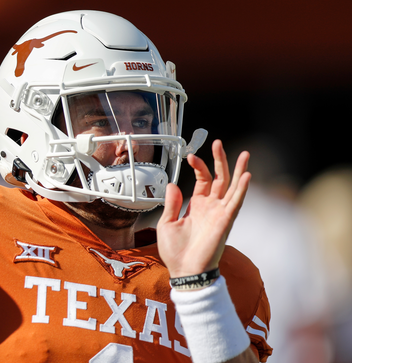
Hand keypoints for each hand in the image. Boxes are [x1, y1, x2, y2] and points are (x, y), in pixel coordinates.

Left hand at [156, 140, 250, 277]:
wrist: (184, 270)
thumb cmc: (176, 251)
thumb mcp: (167, 223)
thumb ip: (172, 204)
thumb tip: (172, 184)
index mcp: (197, 206)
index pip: (203, 180)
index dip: (199, 166)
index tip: (190, 156)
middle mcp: (211, 207)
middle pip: (220, 178)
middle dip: (220, 160)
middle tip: (218, 143)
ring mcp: (220, 213)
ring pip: (232, 187)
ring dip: (238, 170)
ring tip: (244, 154)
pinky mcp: (226, 221)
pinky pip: (236, 202)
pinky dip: (242, 189)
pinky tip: (247, 175)